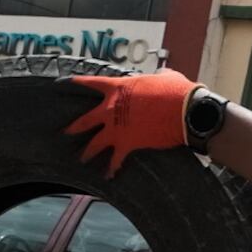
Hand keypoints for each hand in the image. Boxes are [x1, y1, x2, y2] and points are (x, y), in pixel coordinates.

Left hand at [64, 69, 199, 175]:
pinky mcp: (127, 143)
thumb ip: (156, 77)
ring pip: (95, 143)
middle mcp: (111, 108)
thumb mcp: (165, 77)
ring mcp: (117, 127)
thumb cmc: (177, 91)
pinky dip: (111, 168)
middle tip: (65, 133)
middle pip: (85, 120)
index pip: (92, 83)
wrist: (186, 111)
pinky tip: (108, 176)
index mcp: (118, 88)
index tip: (64, 83)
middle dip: (74, 127)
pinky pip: (115, 159)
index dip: (77, 83)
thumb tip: (160, 75)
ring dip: (87, 152)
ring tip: (80, 159)